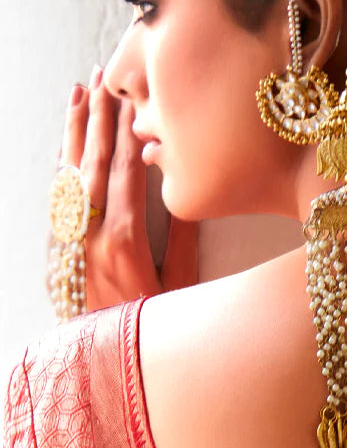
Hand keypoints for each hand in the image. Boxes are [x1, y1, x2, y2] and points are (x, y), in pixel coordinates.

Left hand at [59, 65, 198, 309]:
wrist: (113, 370)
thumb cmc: (159, 331)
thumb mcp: (181, 287)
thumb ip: (183, 238)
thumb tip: (180, 189)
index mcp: (124, 239)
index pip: (124, 171)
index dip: (126, 130)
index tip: (130, 95)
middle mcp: (91, 236)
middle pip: (92, 162)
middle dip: (97, 116)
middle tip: (100, 77)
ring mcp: (72, 243)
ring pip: (70, 175)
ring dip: (74, 132)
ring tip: (78, 94)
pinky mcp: (62, 255)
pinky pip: (61, 200)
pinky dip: (65, 168)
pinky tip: (68, 148)